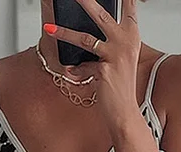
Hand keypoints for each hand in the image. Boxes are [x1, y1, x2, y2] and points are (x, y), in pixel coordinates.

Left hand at [44, 0, 141, 134]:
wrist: (124, 112)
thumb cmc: (121, 84)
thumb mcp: (119, 57)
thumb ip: (108, 40)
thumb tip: (84, 31)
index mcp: (132, 35)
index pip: (129, 6)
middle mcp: (126, 42)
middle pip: (101, 15)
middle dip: (85, 2)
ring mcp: (115, 55)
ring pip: (84, 39)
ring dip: (64, 34)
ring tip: (49, 28)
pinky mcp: (104, 70)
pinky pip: (81, 67)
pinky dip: (74, 72)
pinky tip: (71, 74)